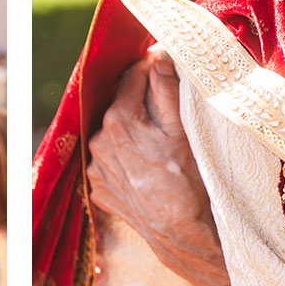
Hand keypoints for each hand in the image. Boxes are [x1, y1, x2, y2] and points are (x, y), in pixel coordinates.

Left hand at [86, 47, 233, 285]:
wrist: (182, 233)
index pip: (130, 77)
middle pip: (119, 106)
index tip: (162, 69)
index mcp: (118, 120)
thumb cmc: (189, 178)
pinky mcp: (97, 188)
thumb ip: (166, 87)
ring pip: (112, 135)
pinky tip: (146, 168)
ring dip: (130, 133)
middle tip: (165, 114)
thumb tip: (158, 52)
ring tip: (156, 147)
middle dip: (139, 104)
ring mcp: (95, 167)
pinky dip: (124, 159)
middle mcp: (98, 141)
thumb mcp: (182, 128)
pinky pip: (109, 162)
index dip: (149, 70)